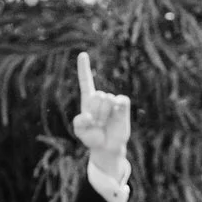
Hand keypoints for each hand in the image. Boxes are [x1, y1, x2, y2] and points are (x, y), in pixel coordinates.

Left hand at [70, 51, 131, 168]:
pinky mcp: (123, 105)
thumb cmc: (92, 138)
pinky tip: (116, 116)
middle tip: (96, 123)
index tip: (83, 54)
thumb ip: (79, 123)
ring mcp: (112, 101)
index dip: (84, 68)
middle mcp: (100, 98)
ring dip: (104, 114)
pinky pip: (120, 101)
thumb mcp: (80, 132)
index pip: (85, 81)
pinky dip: (117, 109)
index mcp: (88, 100)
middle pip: (97, 95)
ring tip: (104, 123)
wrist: (107, 147)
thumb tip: (88, 115)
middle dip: (96, 111)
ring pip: (107, 99)